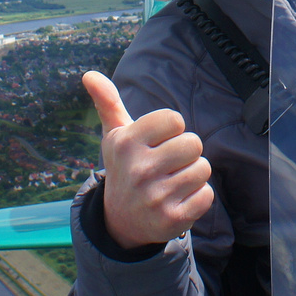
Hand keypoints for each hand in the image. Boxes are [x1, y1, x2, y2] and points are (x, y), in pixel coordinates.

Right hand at [83, 70, 213, 249]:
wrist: (121, 222)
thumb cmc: (126, 167)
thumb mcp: (114, 136)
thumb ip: (107, 102)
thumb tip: (89, 74)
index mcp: (126, 143)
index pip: (175, 119)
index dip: (172, 129)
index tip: (158, 142)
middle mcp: (139, 169)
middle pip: (193, 143)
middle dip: (185, 152)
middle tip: (167, 164)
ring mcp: (156, 196)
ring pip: (203, 168)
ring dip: (192, 175)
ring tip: (172, 182)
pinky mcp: (173, 218)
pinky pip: (206, 194)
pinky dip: (198, 197)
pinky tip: (178, 200)